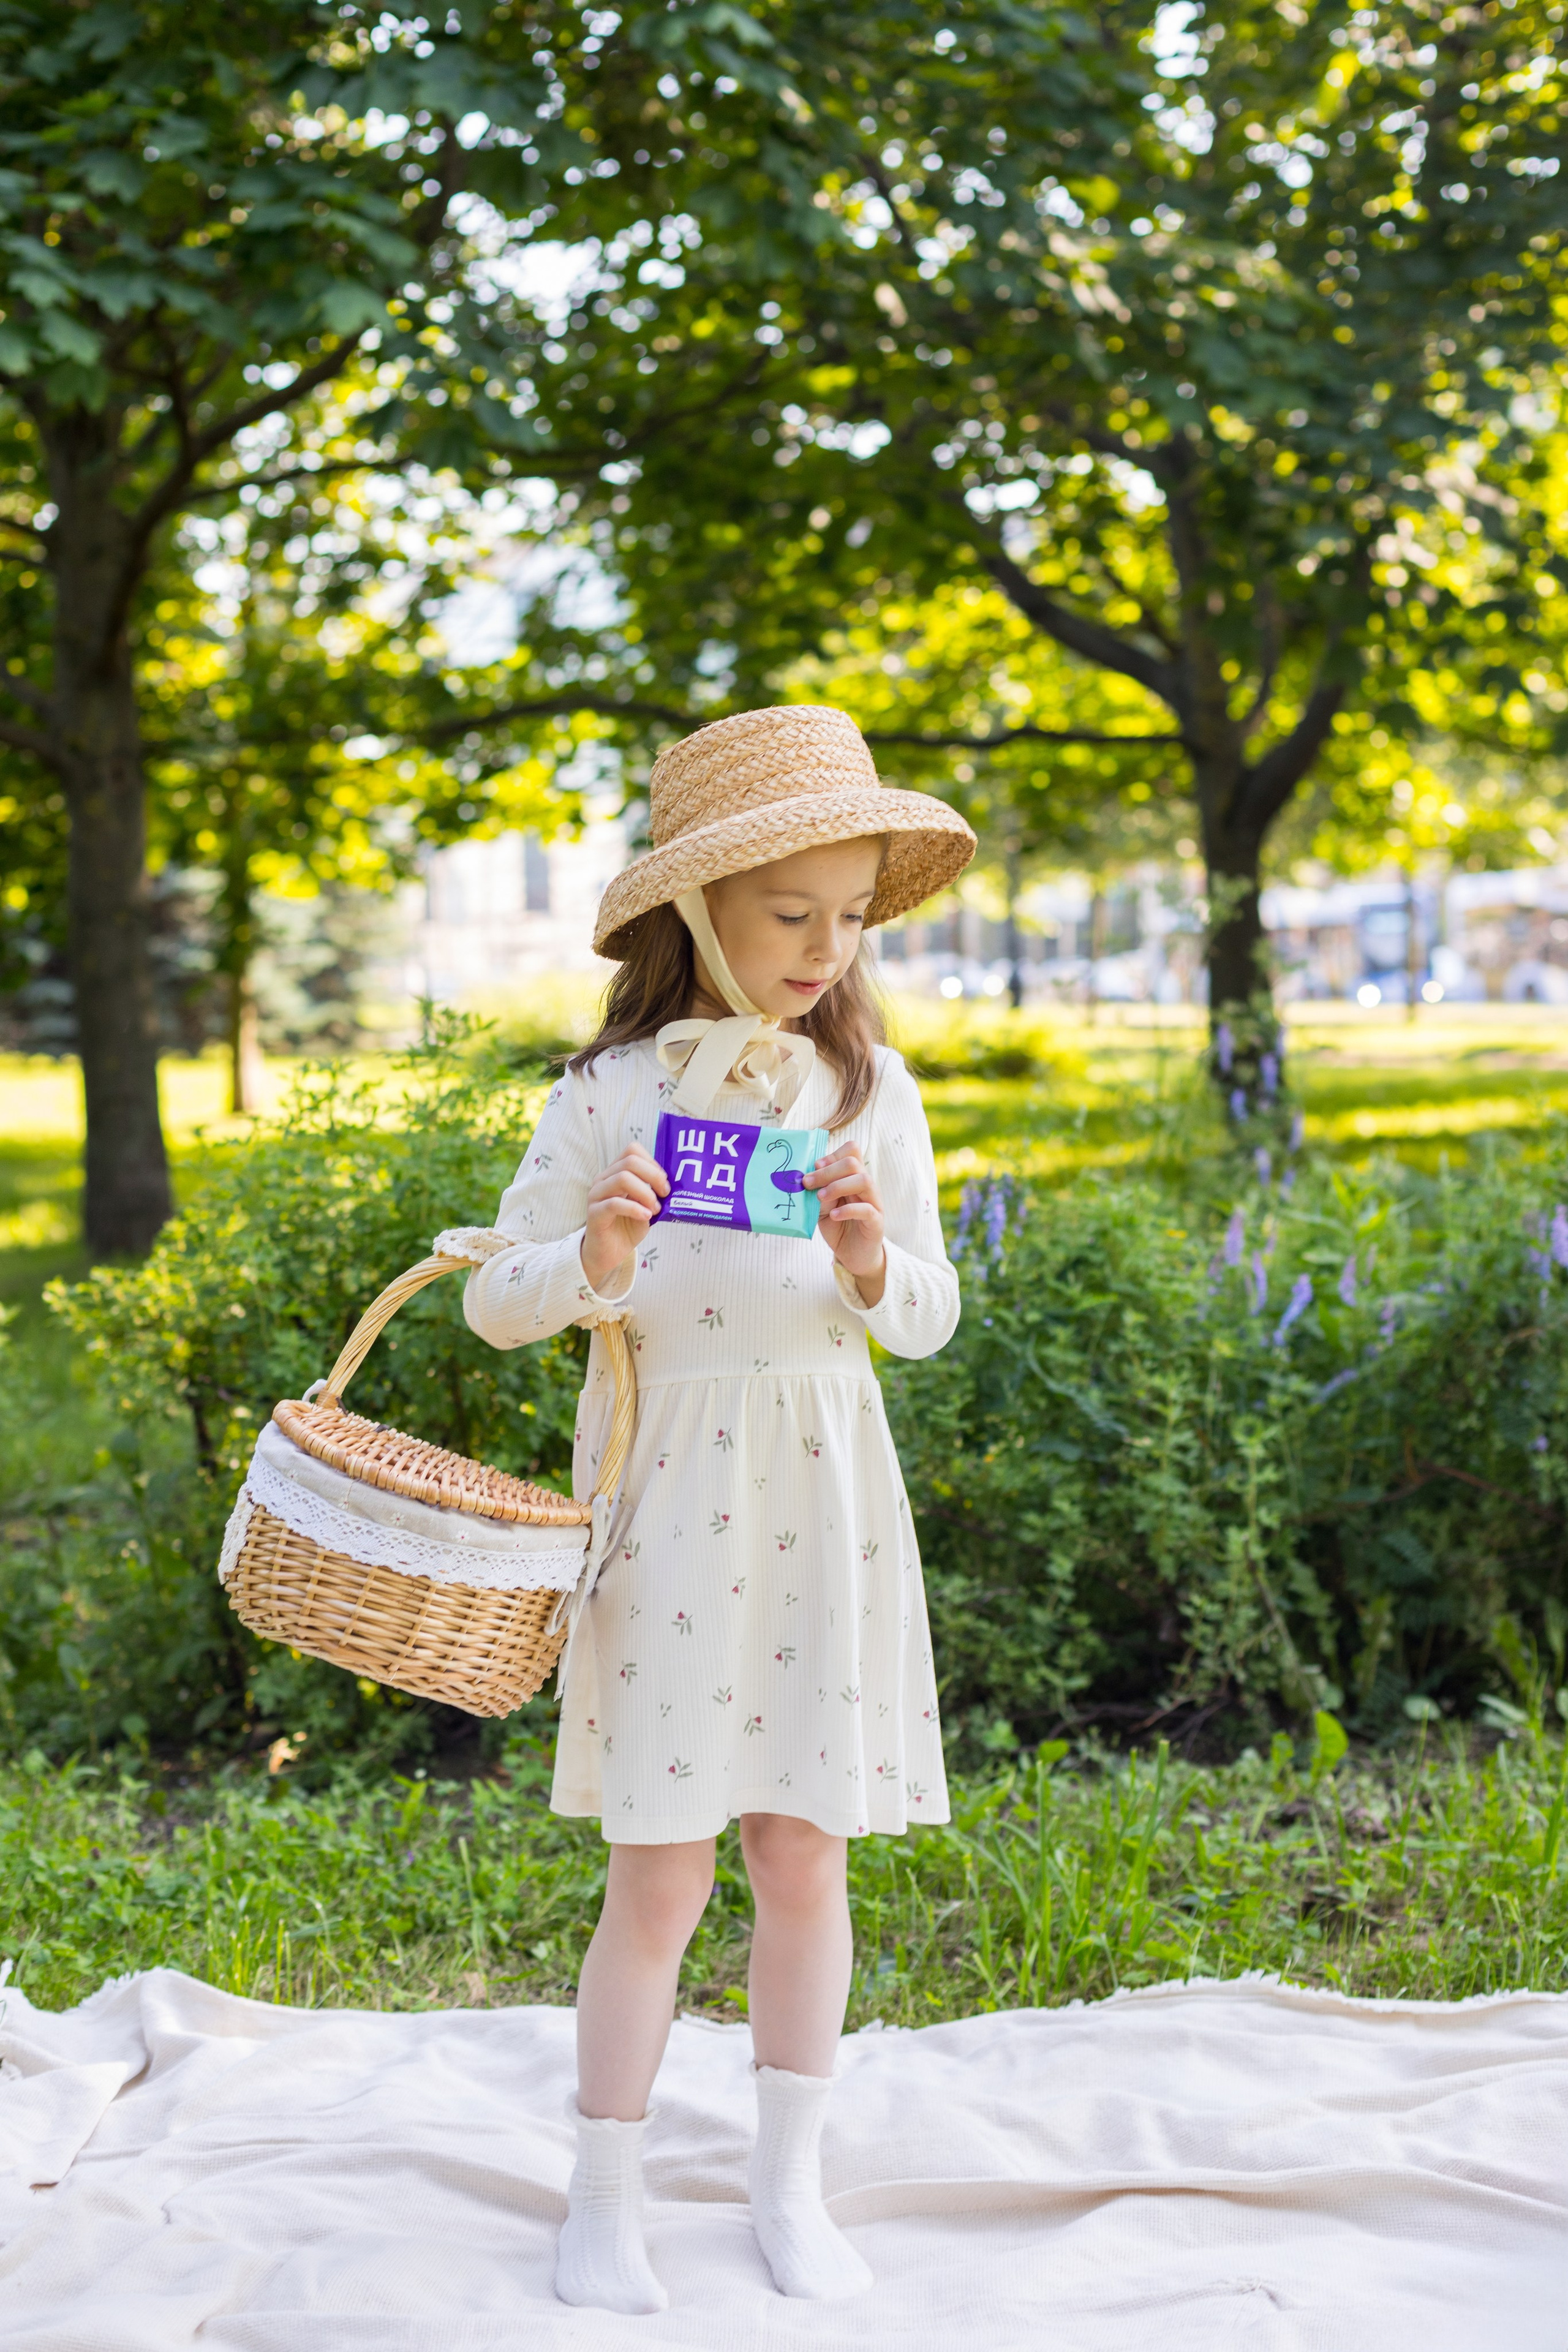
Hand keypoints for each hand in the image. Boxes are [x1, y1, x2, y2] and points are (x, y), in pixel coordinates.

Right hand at [581, 1145, 667, 1292]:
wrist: (608, 1253)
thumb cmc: (627, 1227)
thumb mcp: (646, 1206)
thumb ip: (653, 1192)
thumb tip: (671, 1183)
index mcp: (615, 1172)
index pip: (632, 1151)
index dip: (653, 1163)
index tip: (664, 1183)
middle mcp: (603, 1179)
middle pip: (630, 1162)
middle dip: (654, 1176)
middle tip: (664, 1194)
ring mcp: (596, 1195)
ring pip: (622, 1178)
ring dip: (646, 1193)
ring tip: (654, 1209)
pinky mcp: (594, 1213)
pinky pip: (615, 1203)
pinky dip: (635, 1209)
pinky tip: (646, 1217)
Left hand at [806, 1142, 885, 1305]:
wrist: (853, 1254)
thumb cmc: (838, 1227)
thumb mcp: (823, 1208)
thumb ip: (819, 1193)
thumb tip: (808, 1179)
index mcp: (853, 1177)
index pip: (852, 1150)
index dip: (832, 1155)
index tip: (814, 1167)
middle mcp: (866, 1186)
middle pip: (854, 1162)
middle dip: (827, 1171)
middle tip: (808, 1183)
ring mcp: (874, 1202)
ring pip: (864, 1180)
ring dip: (838, 1186)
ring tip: (820, 1197)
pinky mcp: (876, 1221)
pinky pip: (867, 1209)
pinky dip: (848, 1210)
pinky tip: (834, 1216)